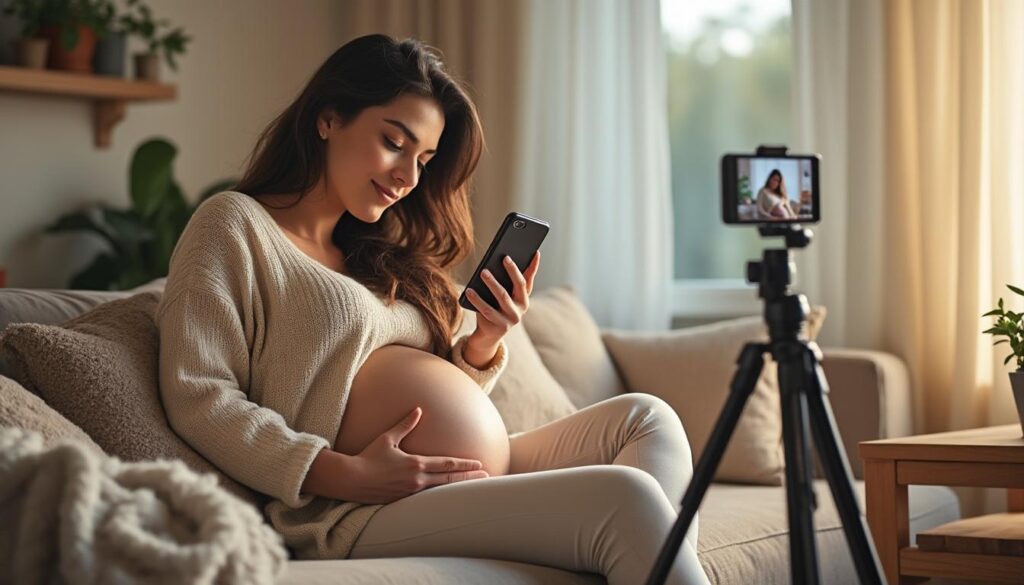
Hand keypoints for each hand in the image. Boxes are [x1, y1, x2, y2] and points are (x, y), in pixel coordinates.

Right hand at [348, 407, 489, 503]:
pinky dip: (441, 495)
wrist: (352, 480)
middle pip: (449, 478)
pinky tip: (449, 496)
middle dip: (469, 477)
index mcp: (416, 463)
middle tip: (486, 476)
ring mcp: (411, 492)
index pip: (447, 464)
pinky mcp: (403, 500)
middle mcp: (416, 479)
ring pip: (441, 490)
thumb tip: (418, 410)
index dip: (465, 464)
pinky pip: (427, 497)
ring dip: (458, 488)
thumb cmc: (368, 457)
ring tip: (473, 487)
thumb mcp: (388, 438)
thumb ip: (405, 425)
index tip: (479, 464)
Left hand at [464, 251, 539, 346]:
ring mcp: (512, 319)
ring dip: (493, 283)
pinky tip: (469, 290)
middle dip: (513, 270)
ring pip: (503, 297)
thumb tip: (497, 262)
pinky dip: (477, 299)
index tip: (535, 251)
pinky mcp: (500, 327)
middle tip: (504, 257)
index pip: (529, 279)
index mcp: (524, 298)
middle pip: (519, 285)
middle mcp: (521, 308)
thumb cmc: (494, 309)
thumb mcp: (501, 296)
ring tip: (483, 272)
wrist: (488, 335)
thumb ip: (503, 283)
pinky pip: (486, 310)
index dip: (534, 266)